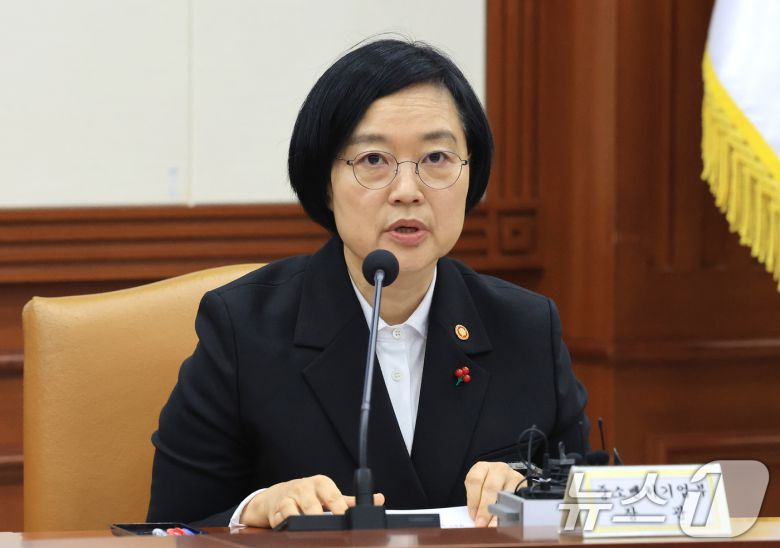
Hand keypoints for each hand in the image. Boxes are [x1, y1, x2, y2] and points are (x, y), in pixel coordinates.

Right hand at [239, 474, 384, 527]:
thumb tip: (379, 499)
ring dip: (298, 521)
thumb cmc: (308, 496)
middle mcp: (304, 488)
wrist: (277, 496)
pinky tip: (287, 528)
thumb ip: (350, 501)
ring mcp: (287, 498)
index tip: (345, 521)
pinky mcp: (274, 509)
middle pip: (312, 506)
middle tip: (326, 530)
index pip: (333, 497)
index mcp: (321, 484)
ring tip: (305, 530)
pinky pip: (278, 519)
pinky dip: (282, 525)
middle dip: (317, 519)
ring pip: (291, 511)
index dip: (339, 510)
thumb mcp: (329, 495)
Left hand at [465, 461, 523, 526]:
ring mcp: (512, 476)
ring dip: (499, 513)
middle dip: (485, 510)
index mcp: (482, 468)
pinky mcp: (523, 485)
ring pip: (505, 494)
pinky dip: (512, 512)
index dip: (473, 500)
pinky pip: (517, 500)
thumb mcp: (478, 490)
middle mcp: (498, 469)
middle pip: (490, 488)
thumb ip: (475, 502)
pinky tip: (508, 521)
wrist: (505, 482)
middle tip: (482, 525)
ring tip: (494, 526)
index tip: (473, 516)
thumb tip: (475, 520)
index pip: (475, 480)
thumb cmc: (488, 487)